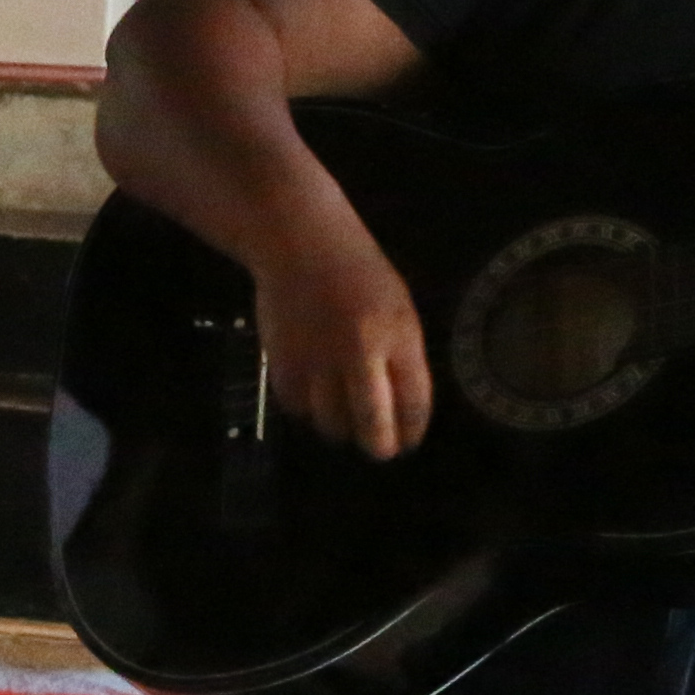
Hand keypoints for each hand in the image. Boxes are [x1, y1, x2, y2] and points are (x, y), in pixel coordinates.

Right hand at [252, 212, 436, 459]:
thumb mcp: (398, 309)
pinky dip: (308, 408)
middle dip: (379, 446)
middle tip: (379, 449)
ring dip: (340, 427)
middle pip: (371, 425)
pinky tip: (314, 392)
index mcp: (398, 336)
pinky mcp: (281, 364)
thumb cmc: (359, 274)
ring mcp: (317, 361)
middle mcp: (358, 353)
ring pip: (331, 423)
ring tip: (343, 415)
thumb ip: (402, 357)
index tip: (409, 441)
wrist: (300, 245)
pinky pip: (298, 408)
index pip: (413, 403)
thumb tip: (400, 411)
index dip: (412, 431)